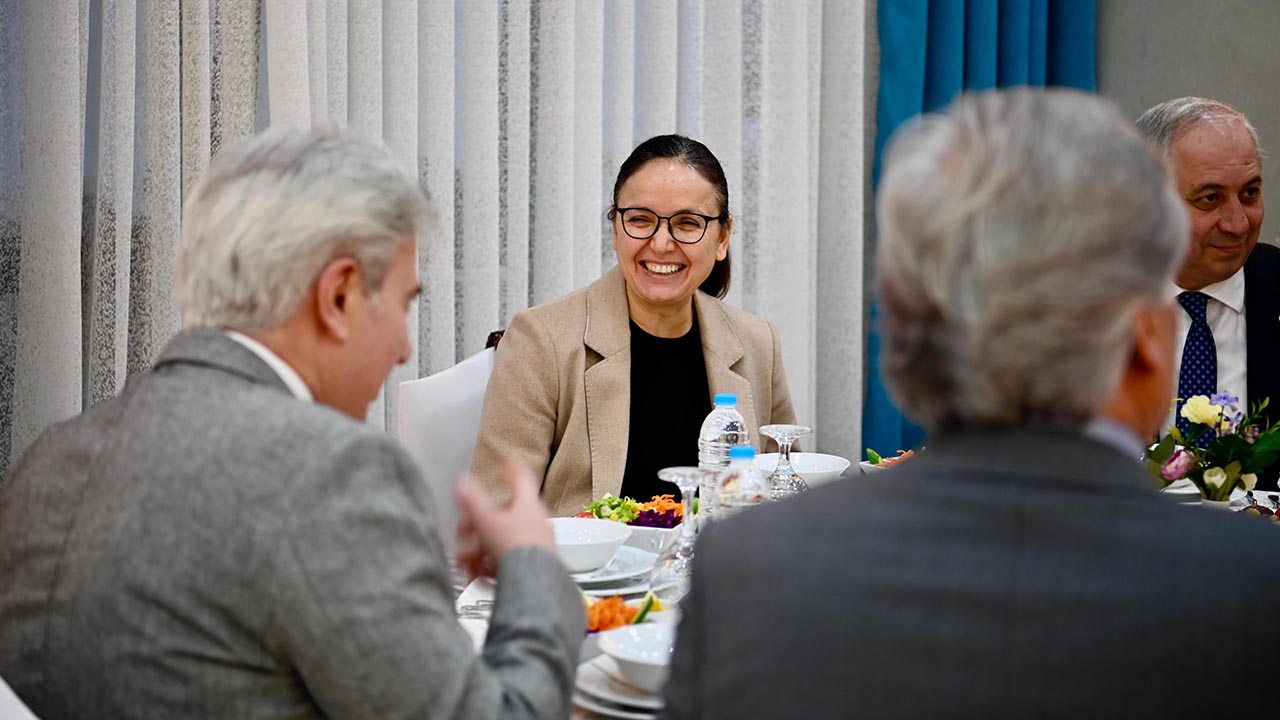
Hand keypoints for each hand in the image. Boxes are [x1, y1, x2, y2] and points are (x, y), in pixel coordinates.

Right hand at [455, 460, 554, 580]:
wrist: (533, 583)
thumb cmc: (516, 548)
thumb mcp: (487, 519)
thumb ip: (472, 500)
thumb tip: (461, 480)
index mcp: (528, 503)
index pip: (521, 477)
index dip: (511, 468)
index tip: (506, 461)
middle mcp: (536, 520)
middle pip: (503, 515)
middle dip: (478, 524)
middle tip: (463, 531)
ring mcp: (536, 542)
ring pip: (501, 539)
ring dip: (479, 548)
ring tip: (466, 561)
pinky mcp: (532, 564)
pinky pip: (507, 558)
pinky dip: (490, 564)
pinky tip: (479, 574)